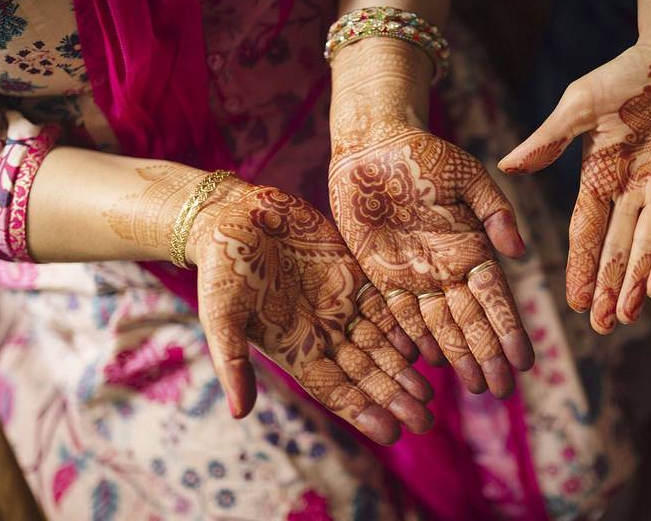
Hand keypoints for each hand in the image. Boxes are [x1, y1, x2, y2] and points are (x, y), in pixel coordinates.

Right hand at [188, 182, 432, 443]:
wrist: (234, 216)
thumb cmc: (222, 267)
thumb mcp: (221, 314)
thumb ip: (233, 361)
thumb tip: (239, 414)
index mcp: (293, 348)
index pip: (335, 389)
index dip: (362, 411)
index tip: (391, 433)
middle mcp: (321, 333)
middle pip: (365, 373)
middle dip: (393, 397)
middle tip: (424, 421)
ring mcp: (339, 305)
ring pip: (380, 344)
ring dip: (403, 369)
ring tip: (429, 395)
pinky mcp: (352, 276)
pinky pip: (384, 307)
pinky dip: (403, 326)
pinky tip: (423, 345)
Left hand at [329, 126, 533, 397]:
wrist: (373, 145)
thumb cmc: (425, 153)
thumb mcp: (468, 176)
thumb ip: (495, 211)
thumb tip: (518, 251)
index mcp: (471, 246)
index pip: (495, 297)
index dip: (509, 329)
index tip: (525, 360)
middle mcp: (446, 268)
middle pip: (471, 320)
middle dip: (487, 355)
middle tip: (502, 390)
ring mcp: (414, 274)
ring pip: (440, 325)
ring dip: (458, 356)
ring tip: (476, 387)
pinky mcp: (381, 274)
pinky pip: (399, 313)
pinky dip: (414, 338)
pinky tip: (429, 363)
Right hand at [500, 34, 650, 332]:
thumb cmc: (628, 72)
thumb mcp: (581, 105)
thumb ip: (550, 141)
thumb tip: (506, 167)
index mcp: (601, 176)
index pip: (587, 231)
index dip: (582, 266)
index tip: (574, 302)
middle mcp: (633, 191)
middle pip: (619, 248)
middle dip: (610, 287)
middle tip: (602, 327)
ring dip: (639, 281)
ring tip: (627, 316)